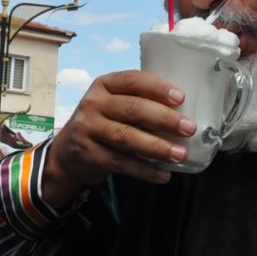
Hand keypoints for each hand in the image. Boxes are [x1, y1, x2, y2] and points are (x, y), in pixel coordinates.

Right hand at [42, 70, 197, 207]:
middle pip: (133, 109)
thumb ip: (139, 101)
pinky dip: (145, 170)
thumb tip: (185, 112)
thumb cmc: (104, 122)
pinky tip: (164, 175)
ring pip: (127, 137)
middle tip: (189, 128)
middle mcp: (94, 103)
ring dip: (158, 147)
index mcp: (105, 84)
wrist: (67, 152)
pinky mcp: (89, 154)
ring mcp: (89, 129)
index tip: (181, 98)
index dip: (158, 88)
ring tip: (181, 155)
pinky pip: (121, 163)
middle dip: (164, 119)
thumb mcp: (113, 103)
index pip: (133, 80)